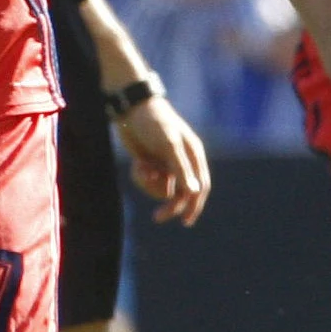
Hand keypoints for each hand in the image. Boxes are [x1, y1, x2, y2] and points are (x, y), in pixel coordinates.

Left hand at [113, 88, 210, 224]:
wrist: (130, 109)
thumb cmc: (153, 123)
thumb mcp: (168, 145)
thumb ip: (181, 169)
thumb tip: (194, 192)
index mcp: (193, 155)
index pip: (200, 187)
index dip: (194, 205)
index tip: (185, 221)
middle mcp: (182, 161)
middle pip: (181, 193)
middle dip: (169, 205)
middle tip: (156, 217)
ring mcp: (166, 164)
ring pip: (162, 190)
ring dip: (150, 185)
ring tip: (143, 169)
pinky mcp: (151, 164)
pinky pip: (148, 182)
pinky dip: (141, 177)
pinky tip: (137, 163)